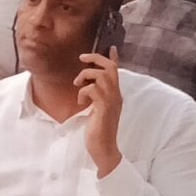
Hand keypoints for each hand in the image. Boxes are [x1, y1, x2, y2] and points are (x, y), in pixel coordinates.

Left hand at [76, 52, 124, 175]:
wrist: (103, 149)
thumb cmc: (98, 131)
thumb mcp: (97, 110)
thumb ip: (96, 98)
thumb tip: (89, 89)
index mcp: (115, 95)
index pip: (116, 72)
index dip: (113, 58)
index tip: (110, 47)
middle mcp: (116, 96)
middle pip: (110, 68)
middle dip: (96, 58)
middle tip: (82, 59)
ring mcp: (111, 102)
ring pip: (101, 76)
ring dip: (86, 76)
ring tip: (78, 86)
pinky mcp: (104, 108)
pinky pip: (93, 90)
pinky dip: (84, 92)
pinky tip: (81, 102)